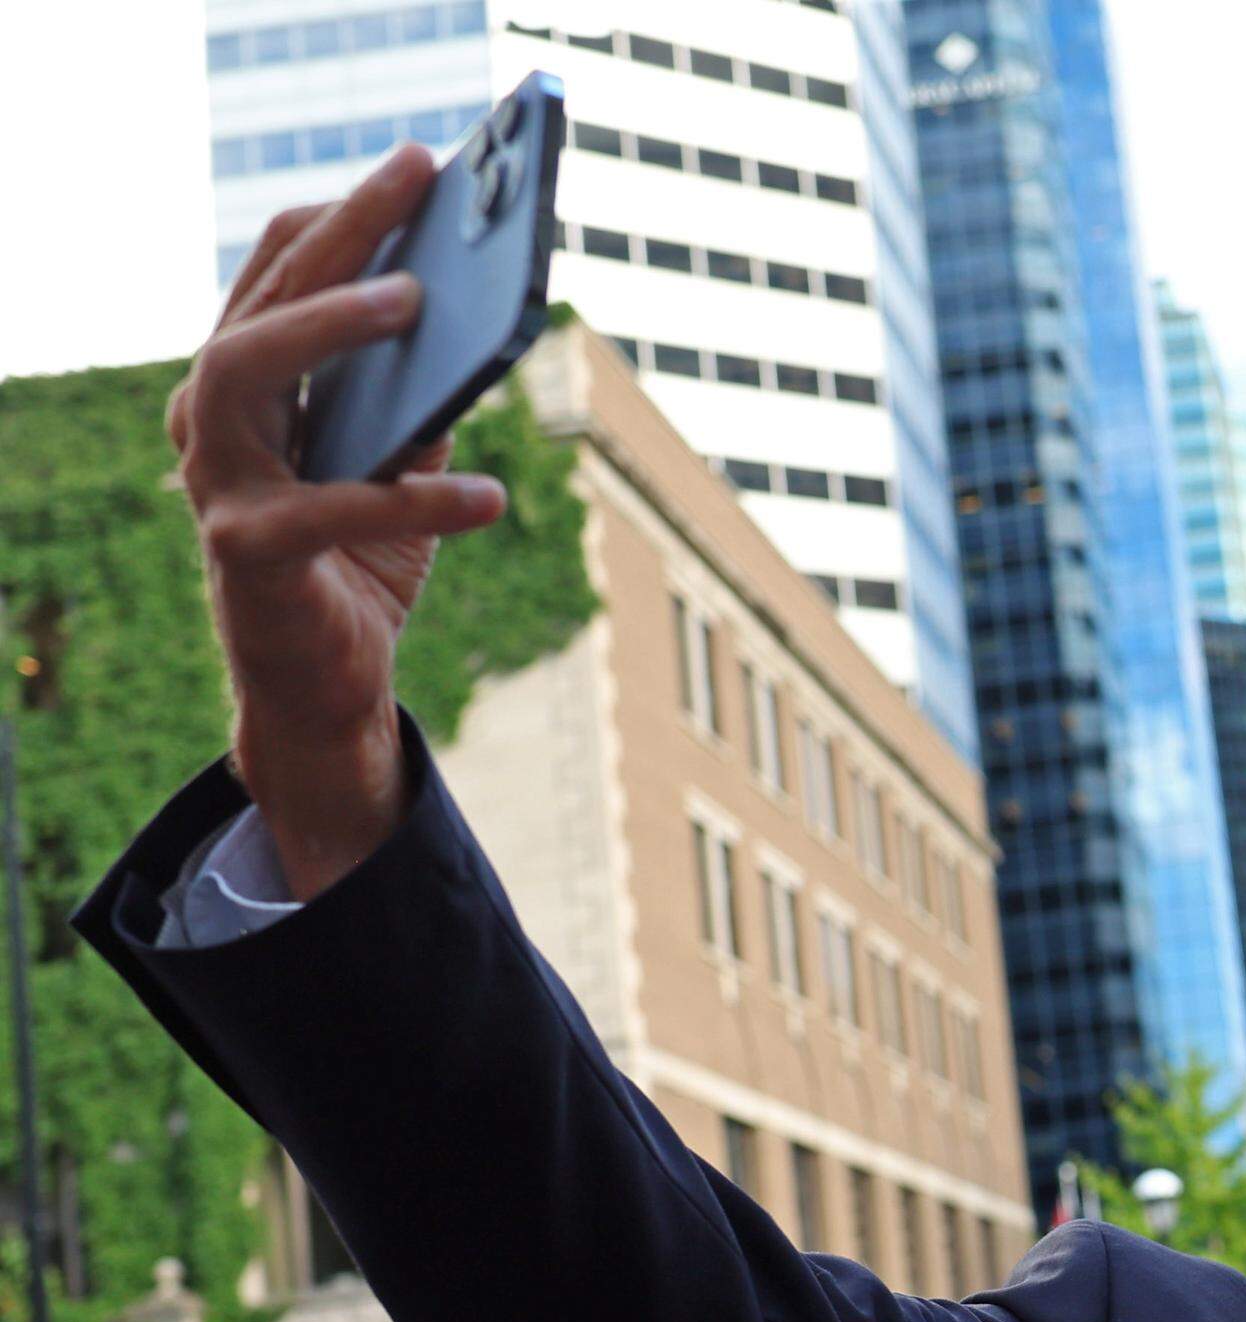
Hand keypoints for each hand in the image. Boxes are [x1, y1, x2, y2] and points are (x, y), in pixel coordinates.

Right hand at [168, 143, 507, 900]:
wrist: (329, 686)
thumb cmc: (361, 562)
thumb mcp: (400, 463)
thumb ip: (418, 394)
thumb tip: (479, 313)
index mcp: (246, 392)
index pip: (273, 277)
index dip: (338, 219)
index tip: (413, 167)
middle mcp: (211, 424)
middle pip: (257, 305)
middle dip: (336, 235)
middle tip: (413, 180)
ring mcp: (216, 486)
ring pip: (243, 377)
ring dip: (326, 327)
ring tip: (417, 299)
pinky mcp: (247, 555)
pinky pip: (327, 511)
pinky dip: (414, 501)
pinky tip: (492, 497)